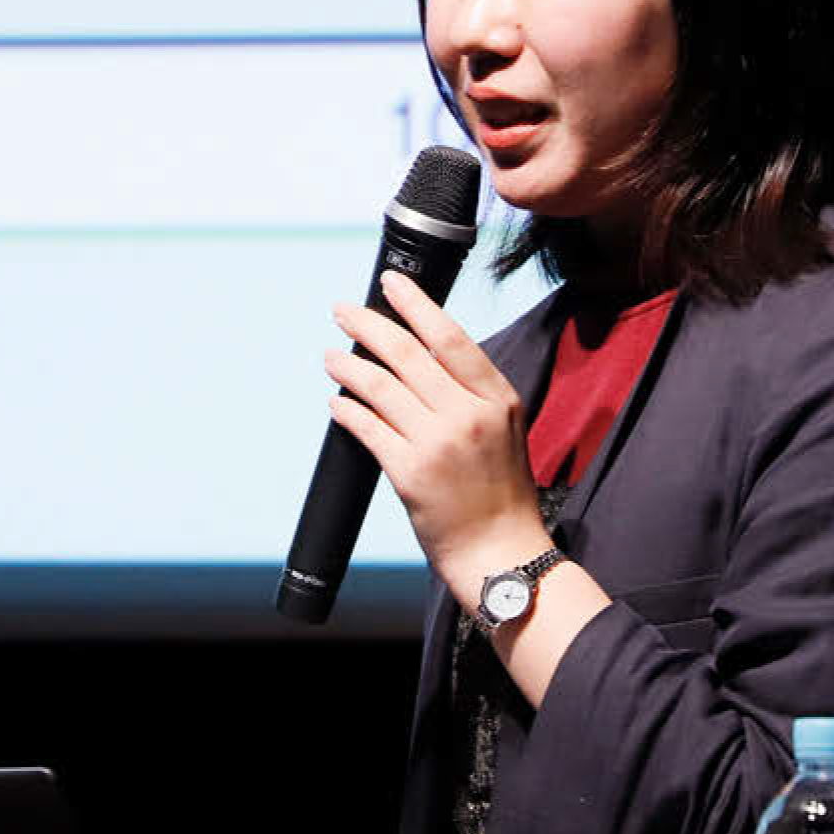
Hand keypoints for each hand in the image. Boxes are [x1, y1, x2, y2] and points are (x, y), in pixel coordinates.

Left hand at [324, 271, 552, 599]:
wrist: (500, 550)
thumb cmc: (499, 490)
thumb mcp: (503, 427)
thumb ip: (469, 391)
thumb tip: (420, 352)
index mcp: (496, 398)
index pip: (450, 337)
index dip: (416, 304)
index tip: (391, 283)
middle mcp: (468, 415)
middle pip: (407, 354)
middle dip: (367, 326)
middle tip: (342, 311)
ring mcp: (438, 444)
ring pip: (380, 387)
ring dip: (348, 366)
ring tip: (330, 356)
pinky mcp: (410, 473)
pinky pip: (368, 428)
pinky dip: (347, 410)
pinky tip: (336, 402)